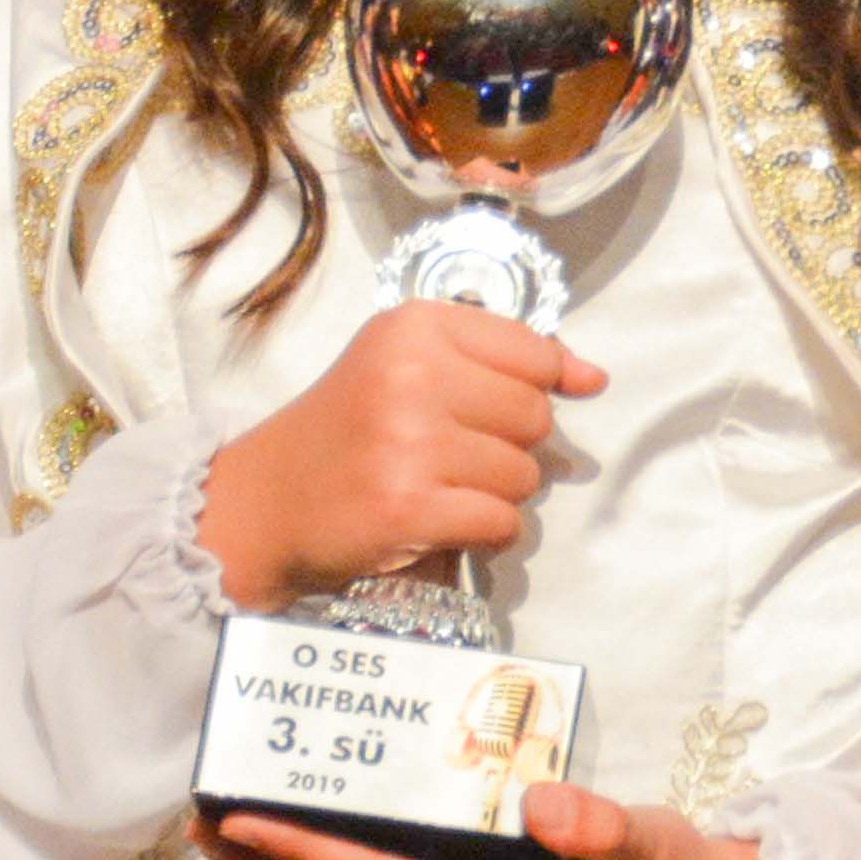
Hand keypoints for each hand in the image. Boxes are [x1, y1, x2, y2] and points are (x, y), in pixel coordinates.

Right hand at [198, 301, 600, 610]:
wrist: (265, 501)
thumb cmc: (349, 428)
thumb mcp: (410, 365)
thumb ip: (505, 361)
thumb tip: (594, 378)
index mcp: (415, 326)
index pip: (534, 353)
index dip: (532, 388)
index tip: (491, 409)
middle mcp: (412, 375)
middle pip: (535, 417)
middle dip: (510, 446)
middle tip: (452, 455)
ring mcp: (409, 443)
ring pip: (524, 475)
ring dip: (496, 493)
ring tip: (440, 487)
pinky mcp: (408, 506)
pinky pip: (502, 522)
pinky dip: (485, 533)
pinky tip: (441, 521)